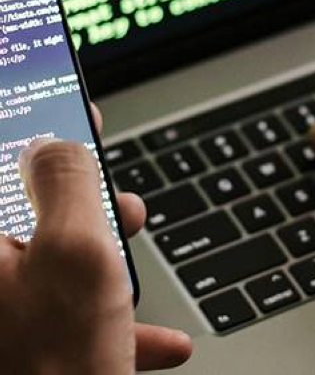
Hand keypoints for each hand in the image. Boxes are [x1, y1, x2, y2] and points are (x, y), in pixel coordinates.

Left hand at [0, 105, 190, 373]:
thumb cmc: (55, 360)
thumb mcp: (78, 253)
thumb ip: (70, 182)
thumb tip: (60, 142)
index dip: (35, 128)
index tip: (69, 110)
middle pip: (24, 212)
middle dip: (84, 209)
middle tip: (117, 206)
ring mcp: (4, 311)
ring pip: (51, 265)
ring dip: (105, 266)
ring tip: (134, 278)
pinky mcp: (23, 344)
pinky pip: (65, 315)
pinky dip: (109, 321)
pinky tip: (155, 339)